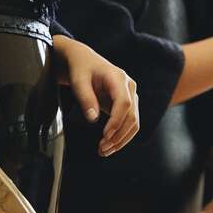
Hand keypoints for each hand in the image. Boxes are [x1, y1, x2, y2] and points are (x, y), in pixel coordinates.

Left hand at [53, 36, 138, 155]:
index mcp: (118, 78)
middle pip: (132, 116)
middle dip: (118, 136)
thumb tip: (93, 118)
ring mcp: (130, 96)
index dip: (116, 121)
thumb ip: (85, 98)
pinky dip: (121, 136)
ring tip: (104, 151)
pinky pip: (129, 123)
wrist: (84, 61)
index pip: (124, 103)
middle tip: (102, 149)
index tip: (105, 135)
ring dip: (121, 140)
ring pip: (134, 123)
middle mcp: (129, 87)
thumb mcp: (78, 81)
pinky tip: (109, 145)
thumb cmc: (81, 69)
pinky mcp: (127, 104)